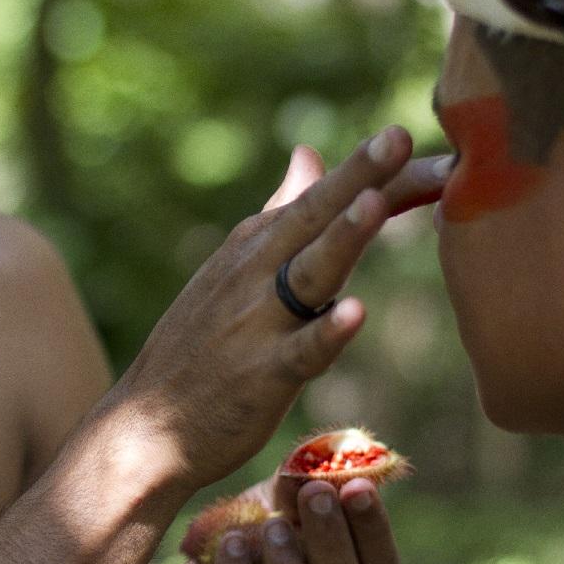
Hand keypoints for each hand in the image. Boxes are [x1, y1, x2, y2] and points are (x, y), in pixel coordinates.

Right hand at [113, 126, 449, 490]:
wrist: (144, 427)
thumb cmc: (199, 347)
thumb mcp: (235, 268)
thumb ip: (279, 211)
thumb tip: (309, 155)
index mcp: (256, 245)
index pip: (323, 197)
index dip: (375, 171)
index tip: (420, 137)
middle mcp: (256, 272)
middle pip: (315, 216)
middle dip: (358, 176)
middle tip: (399, 136)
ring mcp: (258, 322)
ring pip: (310, 273)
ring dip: (341, 237)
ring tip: (372, 203)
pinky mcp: (262, 376)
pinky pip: (301, 352)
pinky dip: (326, 333)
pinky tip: (355, 312)